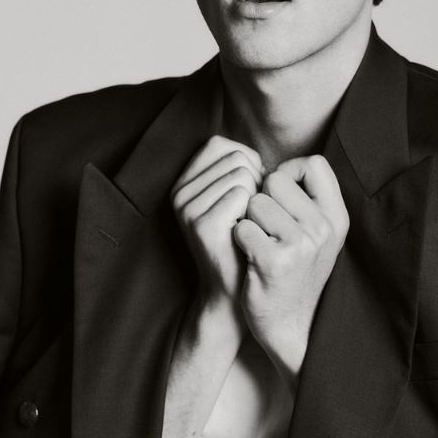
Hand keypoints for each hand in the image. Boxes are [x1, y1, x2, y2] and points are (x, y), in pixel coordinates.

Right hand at [171, 135, 263, 306]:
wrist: (233, 293)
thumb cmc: (243, 243)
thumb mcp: (234, 202)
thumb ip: (237, 171)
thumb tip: (257, 157)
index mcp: (183, 183)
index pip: (220, 145)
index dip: (246, 161)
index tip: (252, 191)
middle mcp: (180, 193)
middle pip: (234, 157)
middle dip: (256, 179)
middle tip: (253, 212)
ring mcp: (188, 208)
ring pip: (242, 174)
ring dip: (257, 196)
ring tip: (250, 224)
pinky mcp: (202, 224)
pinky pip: (243, 194)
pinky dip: (256, 210)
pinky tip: (249, 232)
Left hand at [232, 154, 348, 383]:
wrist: (290, 326)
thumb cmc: (295, 274)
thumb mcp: (317, 236)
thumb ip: (308, 201)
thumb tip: (277, 167)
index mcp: (337, 218)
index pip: (314, 164)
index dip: (289, 171)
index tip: (279, 195)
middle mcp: (323, 228)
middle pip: (277, 179)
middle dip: (262, 197)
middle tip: (266, 227)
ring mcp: (301, 245)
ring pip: (255, 202)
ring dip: (249, 220)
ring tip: (259, 244)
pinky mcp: (274, 261)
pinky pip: (243, 227)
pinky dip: (239, 239)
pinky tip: (250, 258)